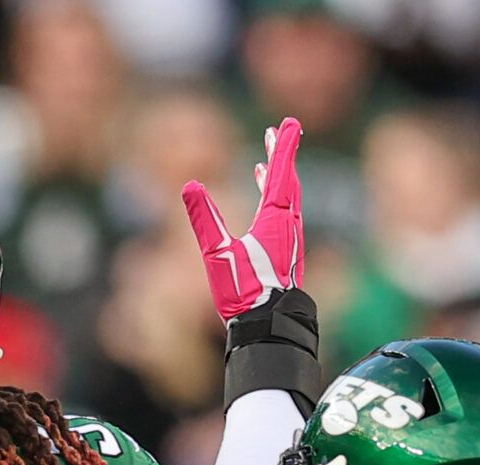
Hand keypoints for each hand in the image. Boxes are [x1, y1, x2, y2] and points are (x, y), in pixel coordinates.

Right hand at [183, 118, 302, 321]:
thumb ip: (204, 219)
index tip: (288, 123)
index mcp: (274, 221)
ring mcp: (290, 240)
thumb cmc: (243, 292)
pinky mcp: (286, 254)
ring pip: (288, 198)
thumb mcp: (217, 254)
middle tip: (277, 132)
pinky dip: (276, 200)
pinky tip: (265, 205)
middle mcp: (287, 226)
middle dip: (280, 155)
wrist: (268, 326)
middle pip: (287, 181)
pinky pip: (284, 215)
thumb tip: (189, 186)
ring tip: (265, 164)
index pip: (280, 173)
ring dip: (278, 177)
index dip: (283, 146)